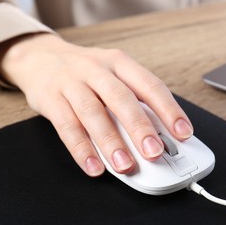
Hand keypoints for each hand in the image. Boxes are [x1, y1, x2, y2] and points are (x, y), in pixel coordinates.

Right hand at [0, 33, 192, 176]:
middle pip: (122, 99)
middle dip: (140, 127)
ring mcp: (72, 83)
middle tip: (154, 152)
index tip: (184, 133)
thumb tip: (161, 134)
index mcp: (120, 63)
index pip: (150, 85)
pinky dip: (81, 149)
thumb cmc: (88, 73)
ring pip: (94, 114)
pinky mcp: (51, 99)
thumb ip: (135, 100)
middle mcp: (97, 70)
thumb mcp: (114, 75)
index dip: (169, 110)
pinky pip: (67, 127)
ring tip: (125, 165)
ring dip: (111, 142)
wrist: (41, 58)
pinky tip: (94, 166)